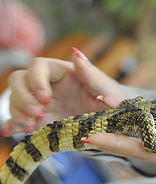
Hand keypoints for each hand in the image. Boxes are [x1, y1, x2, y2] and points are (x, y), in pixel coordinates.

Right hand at [1, 49, 125, 135]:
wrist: (114, 123)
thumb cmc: (112, 100)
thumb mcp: (106, 88)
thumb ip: (91, 73)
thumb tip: (77, 53)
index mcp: (62, 72)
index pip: (38, 66)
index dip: (36, 80)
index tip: (46, 98)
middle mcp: (47, 85)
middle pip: (19, 80)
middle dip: (23, 97)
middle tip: (38, 114)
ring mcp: (41, 103)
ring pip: (15, 99)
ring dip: (18, 112)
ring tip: (31, 125)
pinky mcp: (39, 121)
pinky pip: (18, 120)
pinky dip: (13, 125)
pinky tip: (13, 131)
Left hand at [85, 96, 155, 176]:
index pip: (142, 150)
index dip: (115, 142)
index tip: (90, 135)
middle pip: (136, 140)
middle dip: (110, 130)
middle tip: (83, 119)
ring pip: (145, 130)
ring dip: (123, 118)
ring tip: (101, 104)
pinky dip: (143, 113)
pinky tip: (132, 105)